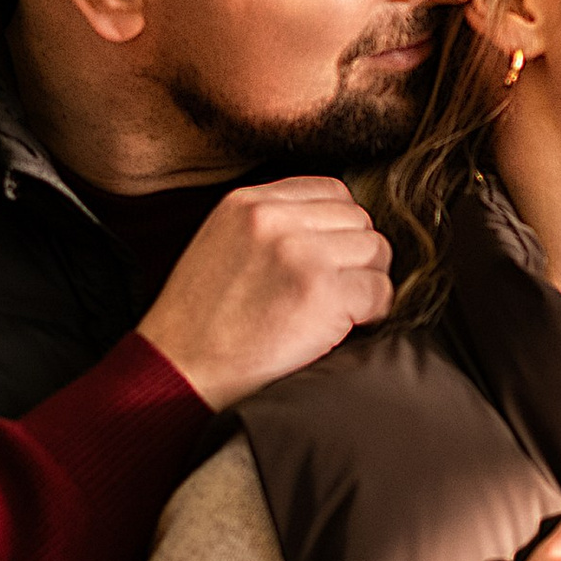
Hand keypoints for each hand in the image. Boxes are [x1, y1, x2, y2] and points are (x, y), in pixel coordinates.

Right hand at [138, 177, 391, 410]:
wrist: (180, 370)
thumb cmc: (200, 320)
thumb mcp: (221, 242)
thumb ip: (269, 223)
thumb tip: (332, 225)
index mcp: (248, 201)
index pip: (330, 190)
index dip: (340, 226)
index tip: (333, 256)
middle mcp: (275, 219)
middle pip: (358, 219)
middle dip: (356, 254)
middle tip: (338, 288)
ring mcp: (301, 254)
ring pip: (376, 250)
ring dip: (367, 281)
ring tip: (339, 307)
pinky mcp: (323, 294)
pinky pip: (379, 291)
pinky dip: (372, 312)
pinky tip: (343, 327)